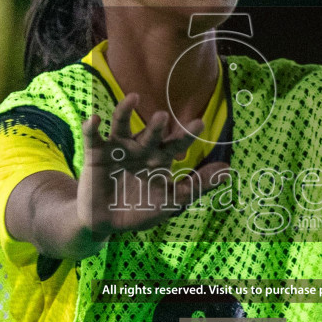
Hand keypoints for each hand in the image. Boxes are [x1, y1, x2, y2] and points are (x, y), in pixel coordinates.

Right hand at [76, 93, 228, 238]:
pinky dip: (92, 128)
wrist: (105, 223)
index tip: (199, 123)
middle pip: (150, 134)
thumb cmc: (140, 210)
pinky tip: (94, 120)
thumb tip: (229, 170)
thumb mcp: (171, 201)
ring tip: (131, 98)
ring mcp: (117, 148)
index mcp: (160, 157)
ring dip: (125, 112)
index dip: (186, 134)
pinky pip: (93, 137)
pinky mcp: (95, 153)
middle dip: (156, 126)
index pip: (176, 143)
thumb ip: (197, 186)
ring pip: (122, 125)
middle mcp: (140, 148)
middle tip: (163, 116)